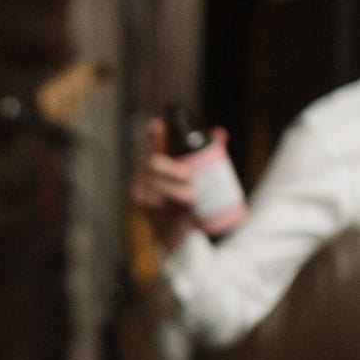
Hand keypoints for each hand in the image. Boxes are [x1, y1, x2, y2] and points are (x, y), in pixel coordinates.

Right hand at [131, 117, 226, 250]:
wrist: (179, 236)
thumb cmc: (190, 205)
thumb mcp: (203, 181)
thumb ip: (210, 155)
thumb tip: (219, 133)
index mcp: (161, 164)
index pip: (155, 145)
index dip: (154, 135)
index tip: (158, 123)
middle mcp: (146, 173)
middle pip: (152, 161)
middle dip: (171, 169)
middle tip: (190, 176)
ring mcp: (140, 187)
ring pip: (153, 181)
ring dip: (172, 189)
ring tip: (190, 198)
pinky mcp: (140, 204)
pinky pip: (149, 198)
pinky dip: (164, 202)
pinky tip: (171, 206)